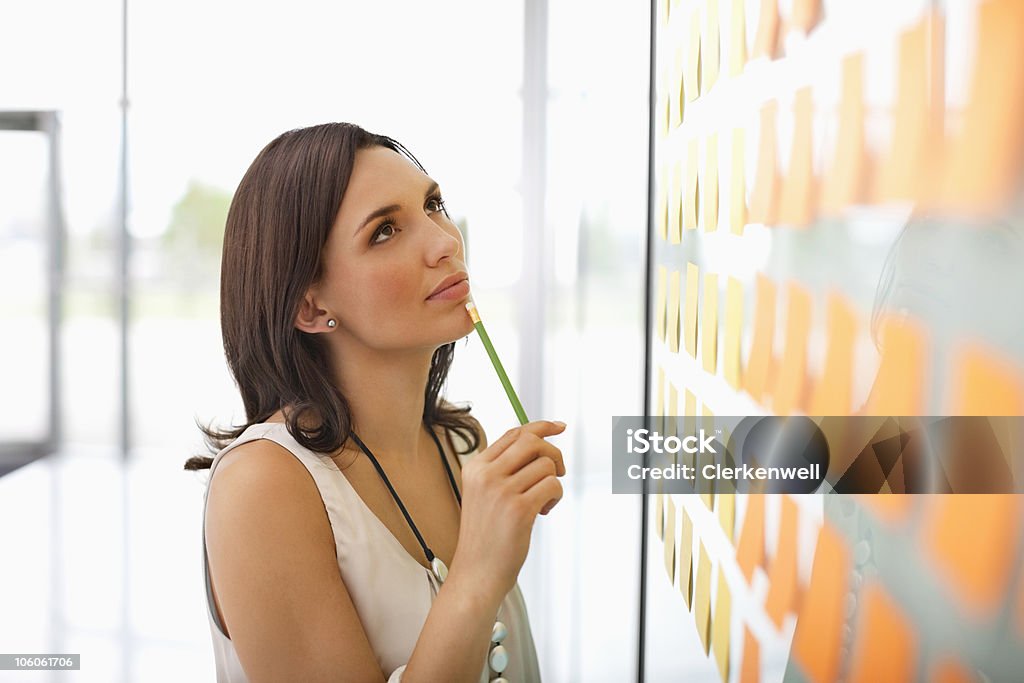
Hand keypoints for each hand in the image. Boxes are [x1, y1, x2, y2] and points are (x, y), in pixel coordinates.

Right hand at [447, 420, 566, 602]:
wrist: (477, 574)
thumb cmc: (486, 536)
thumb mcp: (484, 494)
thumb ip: (503, 468)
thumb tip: (538, 441)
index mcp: (475, 467)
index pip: (514, 433)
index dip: (541, 427)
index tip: (559, 427)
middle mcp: (485, 475)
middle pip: (532, 441)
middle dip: (554, 452)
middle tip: (558, 471)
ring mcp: (501, 491)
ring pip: (546, 464)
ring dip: (554, 482)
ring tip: (542, 502)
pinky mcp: (519, 509)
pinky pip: (553, 485)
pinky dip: (555, 496)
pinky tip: (543, 511)